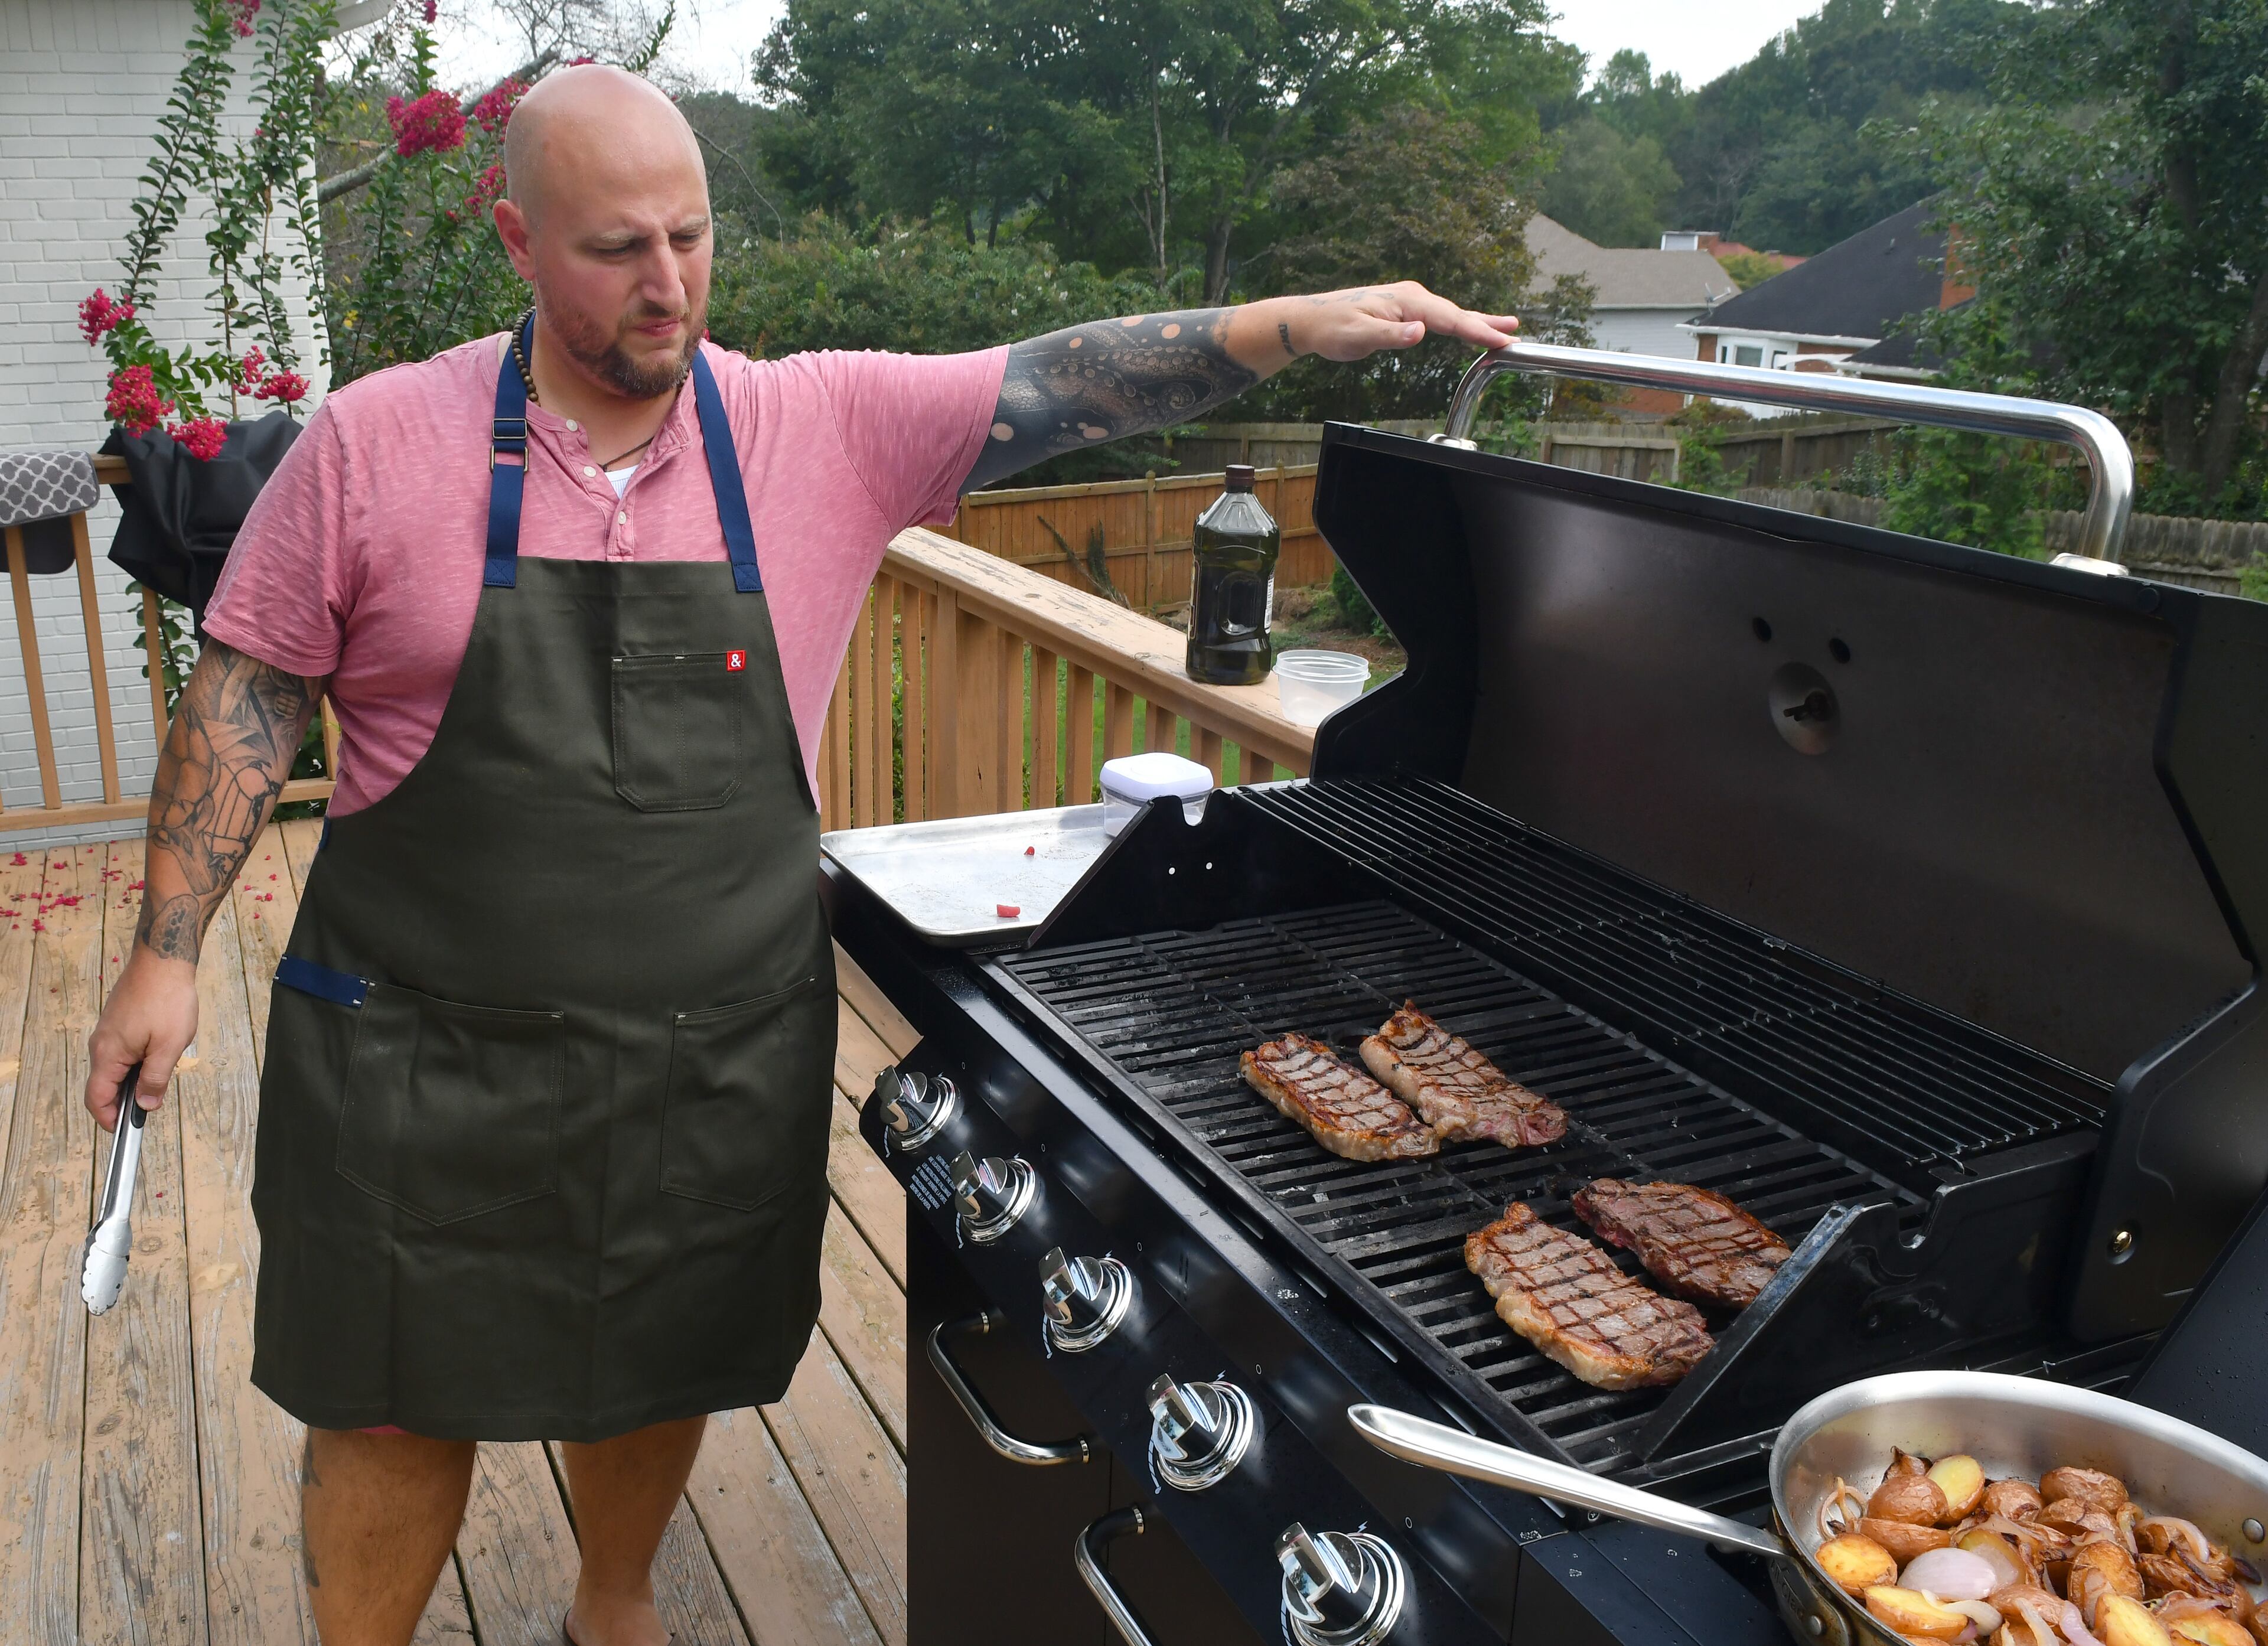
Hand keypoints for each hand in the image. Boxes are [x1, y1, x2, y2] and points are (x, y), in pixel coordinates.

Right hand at [86, 949, 197, 1128]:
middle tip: (150, 1107)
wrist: (162, 961)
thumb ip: (155, 1079)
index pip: (97, 1098)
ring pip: (114, 1068)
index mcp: (108, 1054)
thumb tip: (145, 1106)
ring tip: (159, 1078)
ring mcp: (107, 1033)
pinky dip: (134, 1063)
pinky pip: (120, 1053)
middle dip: (124, 1101)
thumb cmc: (167, 999)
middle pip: (104, 1085)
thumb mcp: (169, 1046)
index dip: (108, 1119)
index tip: (125, 1131)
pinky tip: (157, 1056)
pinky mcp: (117, 1024)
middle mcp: (101, 1045)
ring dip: (132, 1080)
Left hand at [1281, 282, 1518, 362]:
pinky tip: (1470, 326)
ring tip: (1507, 327)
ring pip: (1451, 313)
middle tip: (1515, 336)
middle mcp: (1413, 296)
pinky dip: (1460, 322)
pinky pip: (1440, 316)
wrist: (1312, 319)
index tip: (1503, 341)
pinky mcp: (1406, 308)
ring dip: (1479, 321)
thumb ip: (1390, 336)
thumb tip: (1420, 331)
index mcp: (1407, 301)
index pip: (1450, 319)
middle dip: (1487, 325)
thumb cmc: (1333, 329)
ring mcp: (1410, 300)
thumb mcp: (1357, 338)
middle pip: (1457, 313)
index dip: (1478, 331)